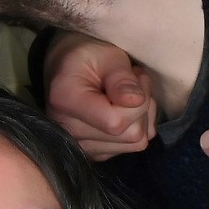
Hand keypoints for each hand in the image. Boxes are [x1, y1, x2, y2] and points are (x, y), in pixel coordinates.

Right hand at [44, 33, 156, 160]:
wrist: (65, 67)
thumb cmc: (87, 56)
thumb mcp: (107, 56)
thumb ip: (121, 78)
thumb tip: (136, 101)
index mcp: (66, 101)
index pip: (116, 122)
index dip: (139, 100)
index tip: (135, 76)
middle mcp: (67, 130)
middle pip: (130, 134)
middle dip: (143, 107)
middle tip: (134, 83)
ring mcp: (80, 145)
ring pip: (135, 142)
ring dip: (143, 118)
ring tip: (128, 96)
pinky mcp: (94, 152)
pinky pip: (131, 146)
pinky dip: (137, 128)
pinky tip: (125, 110)